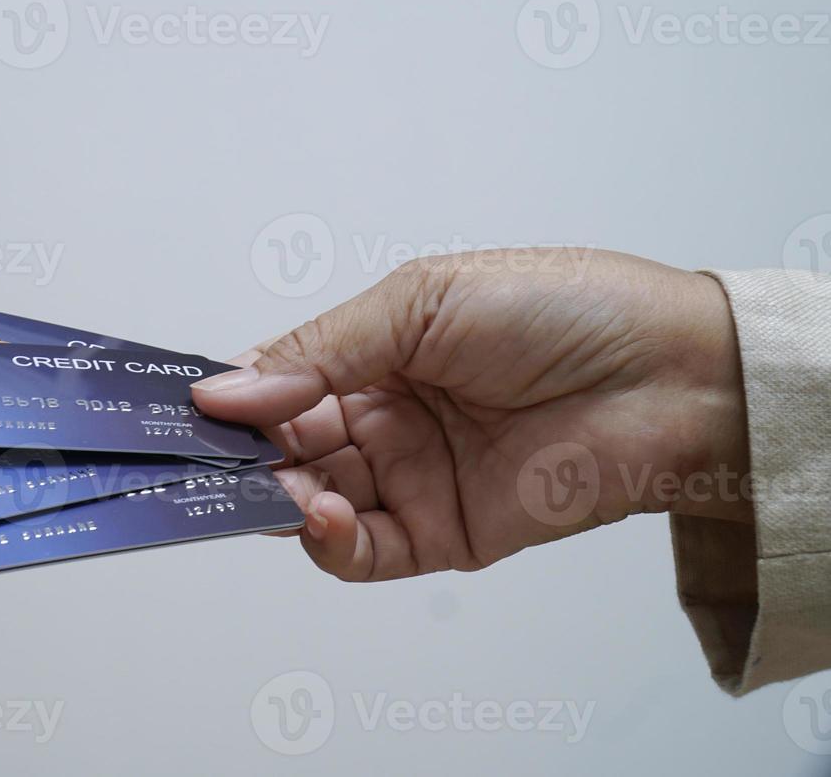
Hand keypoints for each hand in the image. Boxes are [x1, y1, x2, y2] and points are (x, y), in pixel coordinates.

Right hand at [191, 249, 749, 581]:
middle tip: (201, 457)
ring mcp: (408, 476)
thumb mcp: (420, 303)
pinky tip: (318, 511)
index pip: (276, 380)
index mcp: (371, 352)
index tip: (181, 405)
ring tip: (272, 483)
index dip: (230, 394)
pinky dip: (324, 541)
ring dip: (274, 498)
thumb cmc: (563, 310)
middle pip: (280, 448)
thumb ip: (319, 352)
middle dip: (238, 454)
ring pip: (305, 501)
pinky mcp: (439, 534)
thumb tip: (224, 387)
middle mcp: (382, 416)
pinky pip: (359, 552)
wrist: (674, 376)